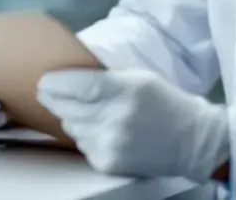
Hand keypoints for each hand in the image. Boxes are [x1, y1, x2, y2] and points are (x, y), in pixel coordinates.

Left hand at [36, 68, 227, 180]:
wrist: (192, 141)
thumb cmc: (164, 102)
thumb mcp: (137, 77)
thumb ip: (104, 76)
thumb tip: (66, 73)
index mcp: (125, 90)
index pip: (79, 86)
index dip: (56, 83)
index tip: (43, 80)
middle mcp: (117, 118)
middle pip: (68, 108)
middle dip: (55, 99)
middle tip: (49, 92)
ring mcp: (112, 143)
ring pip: (72, 127)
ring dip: (72, 118)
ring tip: (89, 112)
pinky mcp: (110, 162)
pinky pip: (82, 145)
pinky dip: (85, 136)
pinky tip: (101, 129)